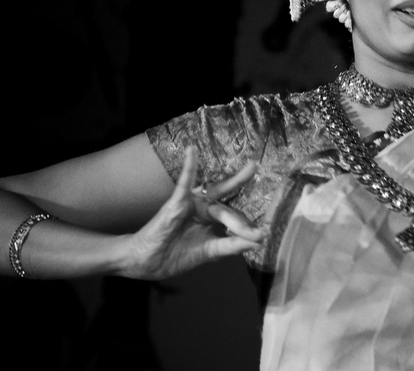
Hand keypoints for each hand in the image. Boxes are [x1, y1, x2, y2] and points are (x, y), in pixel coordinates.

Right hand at [121, 147, 264, 279]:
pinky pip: (184, 181)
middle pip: (230, 211)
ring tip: (245, 197)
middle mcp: (206, 209)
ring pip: (217, 202)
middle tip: (260, 233)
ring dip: (230, 214)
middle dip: (242, 224)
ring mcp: (192, 204)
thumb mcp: (209, 252)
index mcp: (213, 221)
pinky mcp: (176, 203)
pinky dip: (189, 166)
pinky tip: (192, 150)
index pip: (237, 217)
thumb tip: (259, 240)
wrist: (146, 263)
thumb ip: (232, 245)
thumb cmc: (175, 256)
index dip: (251, 225)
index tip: (267, 233)